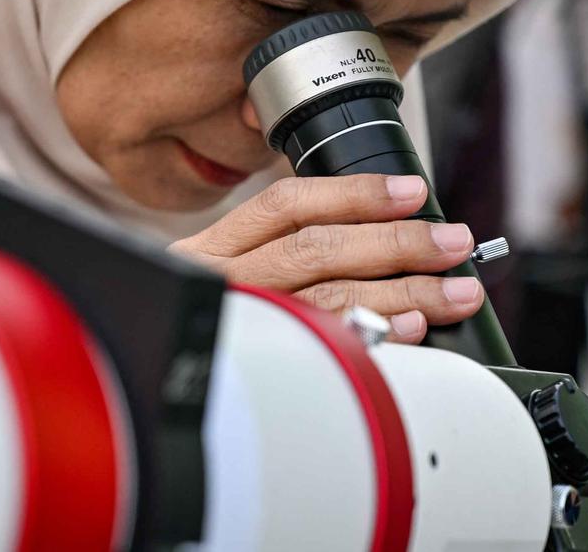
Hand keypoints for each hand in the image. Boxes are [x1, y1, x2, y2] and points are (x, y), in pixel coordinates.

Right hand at [169, 174, 481, 343]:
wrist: (136, 393)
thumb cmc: (204, 319)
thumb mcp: (219, 274)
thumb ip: (276, 251)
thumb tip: (379, 233)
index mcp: (213, 248)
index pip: (287, 204)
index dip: (354, 194)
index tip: (410, 194)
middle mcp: (222, 282)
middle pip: (316, 248)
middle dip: (396, 242)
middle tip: (450, 243)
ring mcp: (240, 326)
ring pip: (328, 295)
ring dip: (403, 291)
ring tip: (451, 291)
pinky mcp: (258, 367)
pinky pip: (326, 348)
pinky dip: (374, 335)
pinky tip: (410, 329)